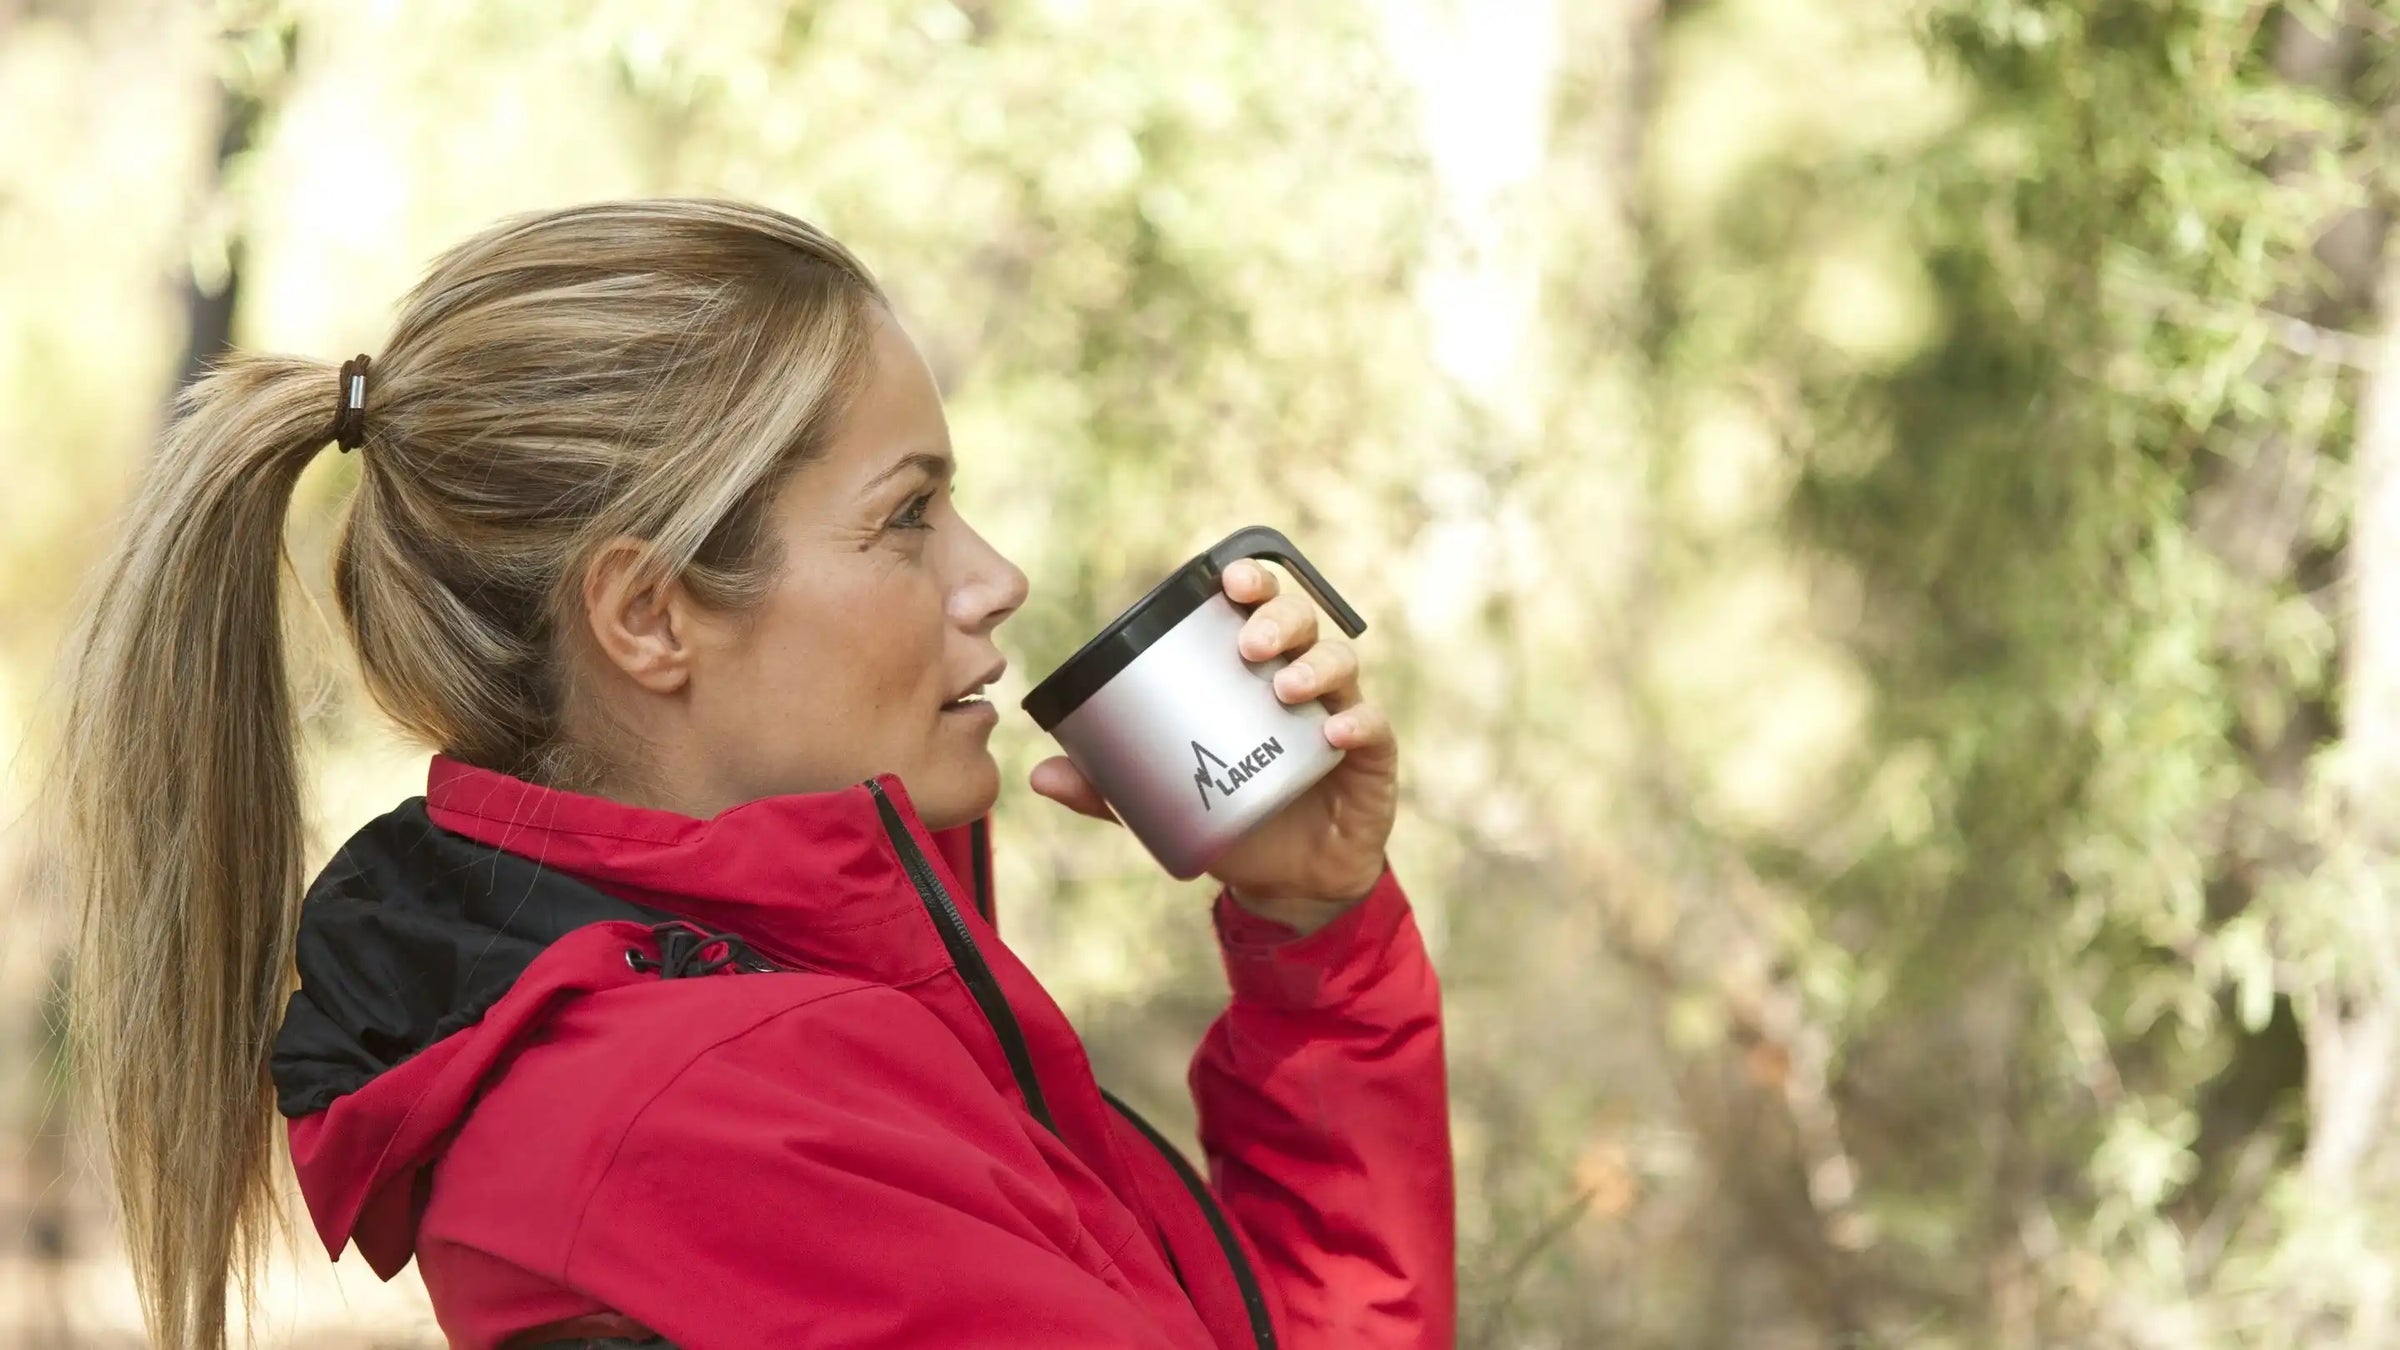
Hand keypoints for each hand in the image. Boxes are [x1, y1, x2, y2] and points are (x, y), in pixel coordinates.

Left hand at [1029, 560, 1397, 934]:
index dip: (1250, 583)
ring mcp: (1340, 715)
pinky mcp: (1371, 760)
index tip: (1226, 580)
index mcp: (1254, 674)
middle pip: (1302, 624)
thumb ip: (1110, 788)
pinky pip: (1374, 729)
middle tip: (1247, 642)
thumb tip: (1041, 776)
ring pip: (1341, 663)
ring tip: (1282, 685)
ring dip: (1314, 664)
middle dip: (1278, 619)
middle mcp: (1302, 682)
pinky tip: (1335, 730)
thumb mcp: (1164, 802)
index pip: (1257, 610)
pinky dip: (1359, 722)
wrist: (1286, 881)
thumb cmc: (1230, 818)